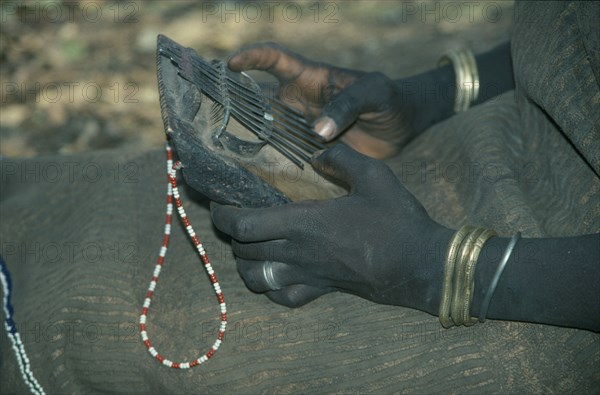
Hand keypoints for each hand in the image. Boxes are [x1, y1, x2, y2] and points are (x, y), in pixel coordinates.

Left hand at [211, 144, 451, 309]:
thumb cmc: (397, 220)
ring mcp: (308, 275)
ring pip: (255, 278)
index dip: (223, 215)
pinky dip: (270, 288)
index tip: (219, 203)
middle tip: (233, 217)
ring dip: (244, 262)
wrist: (420, 264)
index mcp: (304, 222)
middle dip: (230, 234)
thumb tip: (318, 152)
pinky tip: (275, 274)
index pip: (244, 225)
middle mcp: (298, 252)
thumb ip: (341, 158)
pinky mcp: (321, 291)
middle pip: (243, 250)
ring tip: (249, 245)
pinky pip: (282, 297)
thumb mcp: (374, 175)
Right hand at [228, 43, 416, 157]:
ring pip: (266, 128)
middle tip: (207, 109)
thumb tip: (318, 131)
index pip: (275, 60)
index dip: (252, 58)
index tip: (231, 65)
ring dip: (246, 135)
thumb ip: (348, 105)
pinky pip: (285, 154)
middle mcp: (298, 101)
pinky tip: (253, 172)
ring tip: (219, 146)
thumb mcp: (374, 93)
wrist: (402, 126)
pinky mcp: (310, 150)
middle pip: (259, 97)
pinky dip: (269, 161)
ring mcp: (301, 127)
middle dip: (233, 99)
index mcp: (310, 78)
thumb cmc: (389, 99)